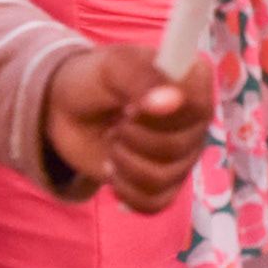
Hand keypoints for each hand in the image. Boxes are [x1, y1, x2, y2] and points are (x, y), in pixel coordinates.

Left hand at [44, 45, 213, 213]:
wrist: (67, 110)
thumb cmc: (96, 79)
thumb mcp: (113, 65)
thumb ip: (142, 78)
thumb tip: (170, 101)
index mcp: (193, 83)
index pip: (199, 107)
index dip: (163, 115)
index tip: (131, 106)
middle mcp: (196, 120)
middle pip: (179, 147)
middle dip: (134, 138)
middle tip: (117, 122)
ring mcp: (183, 154)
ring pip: (165, 177)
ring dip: (126, 162)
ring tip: (113, 142)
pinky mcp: (165, 183)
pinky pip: (156, 202)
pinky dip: (126, 190)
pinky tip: (114, 171)